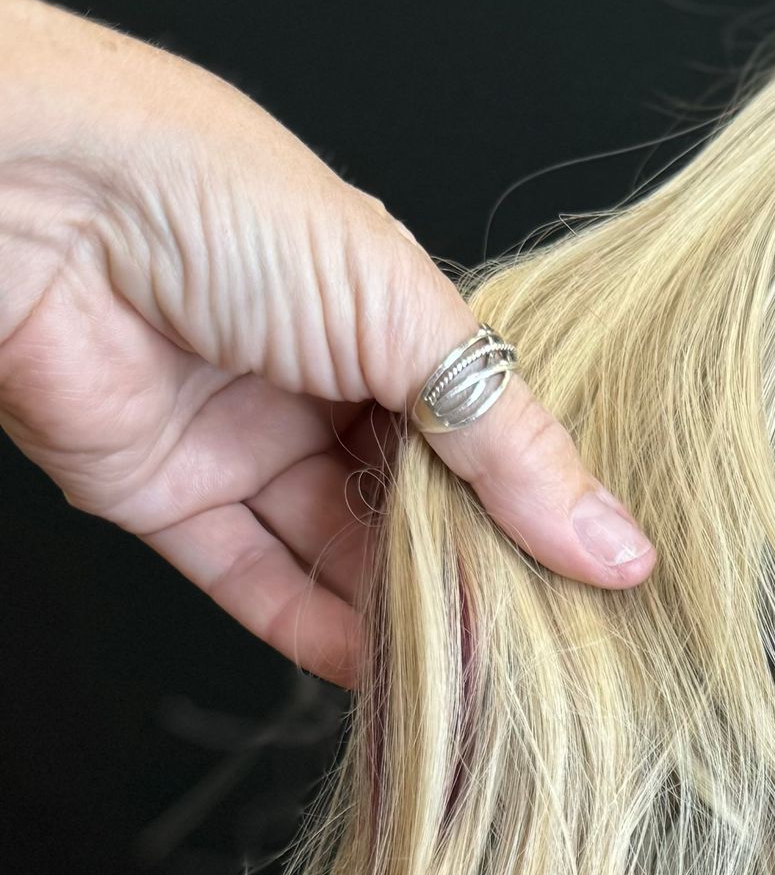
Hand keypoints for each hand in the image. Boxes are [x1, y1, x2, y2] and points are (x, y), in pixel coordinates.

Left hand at [0, 0, 654, 687]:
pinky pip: (256, 584)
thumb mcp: (403, 315)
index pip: (481, 429)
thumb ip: (509, 445)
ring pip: (341, 554)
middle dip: (479, 572)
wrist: (39, 199)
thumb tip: (616, 547)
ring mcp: (241, 438)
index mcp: (382, 309)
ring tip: (485, 676)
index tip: (603, 583)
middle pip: (416, 502)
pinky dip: (317, 637)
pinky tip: (386, 676)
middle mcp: (314, 376)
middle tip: (555, 646)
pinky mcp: (166, 496)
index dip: (537, 503)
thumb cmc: (216, 198)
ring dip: (405, 616)